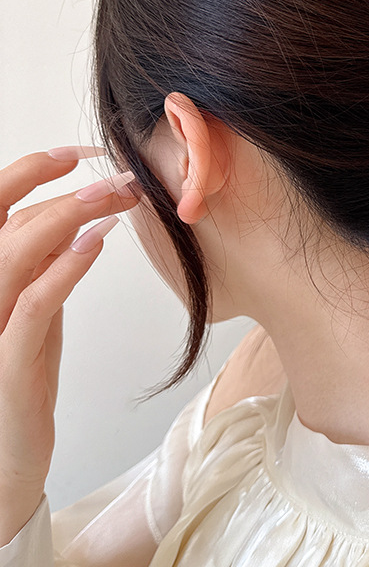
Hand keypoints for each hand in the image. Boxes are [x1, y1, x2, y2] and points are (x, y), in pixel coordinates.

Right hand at [0, 147, 140, 544]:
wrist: (8, 452)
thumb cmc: (21, 372)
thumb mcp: (35, 307)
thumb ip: (44, 264)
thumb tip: (76, 220)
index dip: (32, 170)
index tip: (81, 152)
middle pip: (8, 221)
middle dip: (67, 191)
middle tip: (121, 178)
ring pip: (15, 251)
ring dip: (70, 215)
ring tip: (117, 197)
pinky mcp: (6, 362)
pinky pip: (33, 304)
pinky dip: (65, 266)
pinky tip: (98, 240)